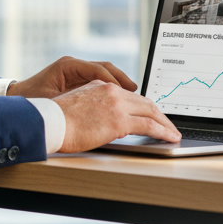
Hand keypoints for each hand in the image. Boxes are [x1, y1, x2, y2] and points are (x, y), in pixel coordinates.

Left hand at [7, 56, 136, 99]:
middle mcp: (73, 66)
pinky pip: (98, 80)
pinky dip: (110, 88)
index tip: (127, 92)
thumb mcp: (53, 105)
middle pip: (105, 68)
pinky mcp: (76, 80)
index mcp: (68, 67)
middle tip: (137, 92)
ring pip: (104, 73)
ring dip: (119, 83)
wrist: (16, 101)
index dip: (114, 82)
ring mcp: (76, 71)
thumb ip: (74, 105)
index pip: (98, 70)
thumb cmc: (31, 104)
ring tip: (133, 95)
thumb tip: (95, 110)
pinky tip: (119, 99)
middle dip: (122, 80)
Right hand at [50, 81, 181, 152]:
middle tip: (168, 125)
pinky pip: (150, 125)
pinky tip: (170, 137)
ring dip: (165, 124)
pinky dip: (163, 131)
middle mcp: (111, 91)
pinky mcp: (120, 120)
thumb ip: (93, 108)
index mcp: (100, 86)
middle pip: (144, 102)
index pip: (129, 96)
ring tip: (173, 133)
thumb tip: (104, 122)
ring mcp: (117, 104)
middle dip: (159, 115)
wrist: (49, 123)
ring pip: (151, 112)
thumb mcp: (77, 107)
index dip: (144, 106)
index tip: (152, 115)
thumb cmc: (56, 121)